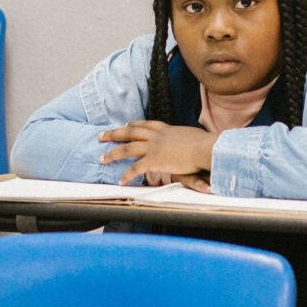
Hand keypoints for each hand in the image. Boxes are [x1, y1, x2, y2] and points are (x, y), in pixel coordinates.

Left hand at [100, 121, 215, 186]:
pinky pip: (136, 168)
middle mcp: (157, 136)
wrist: (205, 148)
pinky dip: (127, 175)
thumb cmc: (205, 143)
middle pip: (130, 132)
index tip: (125, 125)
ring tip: (101, 159)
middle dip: (114, 134)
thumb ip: (186, 139)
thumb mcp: (192, 137)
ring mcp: (154, 147)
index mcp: (166, 129)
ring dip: (113, 154)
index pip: (145, 125)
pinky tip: (120, 181)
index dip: (133, 125)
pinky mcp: (154, 160)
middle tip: (101, 135)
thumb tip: (191, 141)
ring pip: (127, 149)